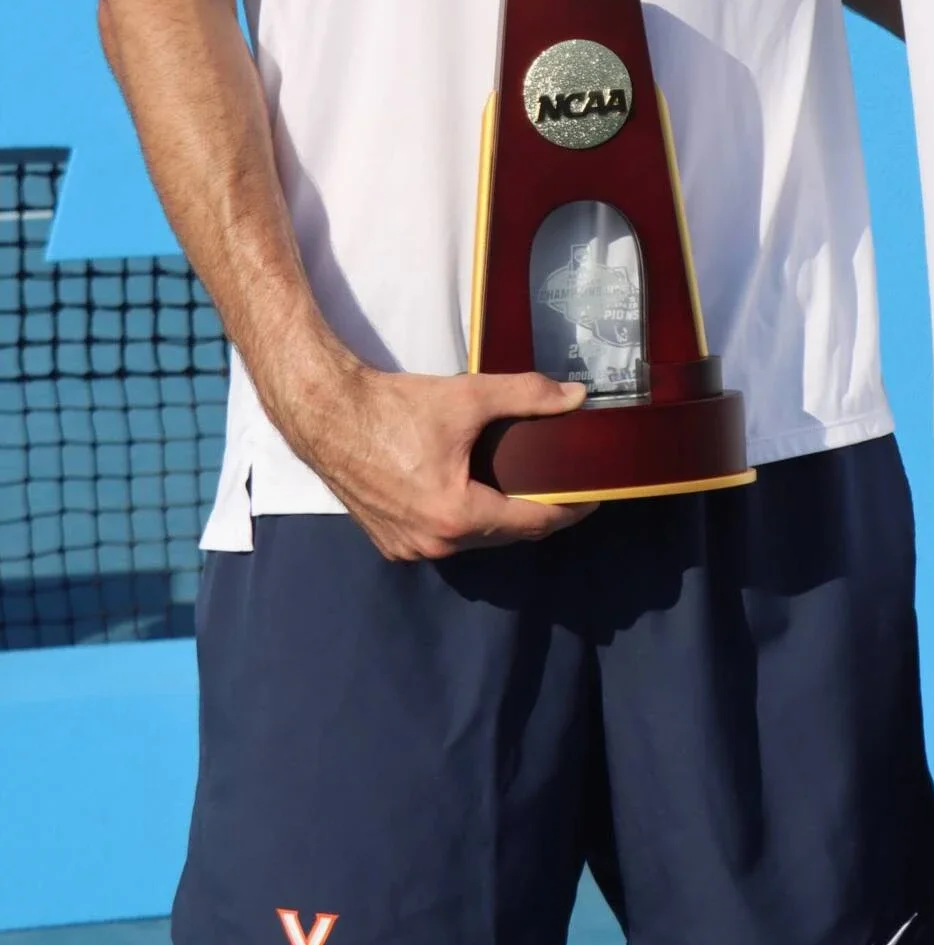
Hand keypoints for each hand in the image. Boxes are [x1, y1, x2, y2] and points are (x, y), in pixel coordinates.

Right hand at [280, 360, 597, 560]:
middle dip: (537, 512)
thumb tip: (576, 396)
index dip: (568, 509)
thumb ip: (527, 396)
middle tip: (564, 485)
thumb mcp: (468, 397)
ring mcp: (409, 548)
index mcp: (457, 515)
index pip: (532, 523)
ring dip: (500, 518)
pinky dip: (466, 521)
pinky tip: (478, 494)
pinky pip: (443, 539)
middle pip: (505, 535)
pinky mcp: (390, 542)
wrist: (328, 414)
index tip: (593, 495)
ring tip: (526, 488)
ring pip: (474, 539)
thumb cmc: (395, 407)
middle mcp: (434, 544)